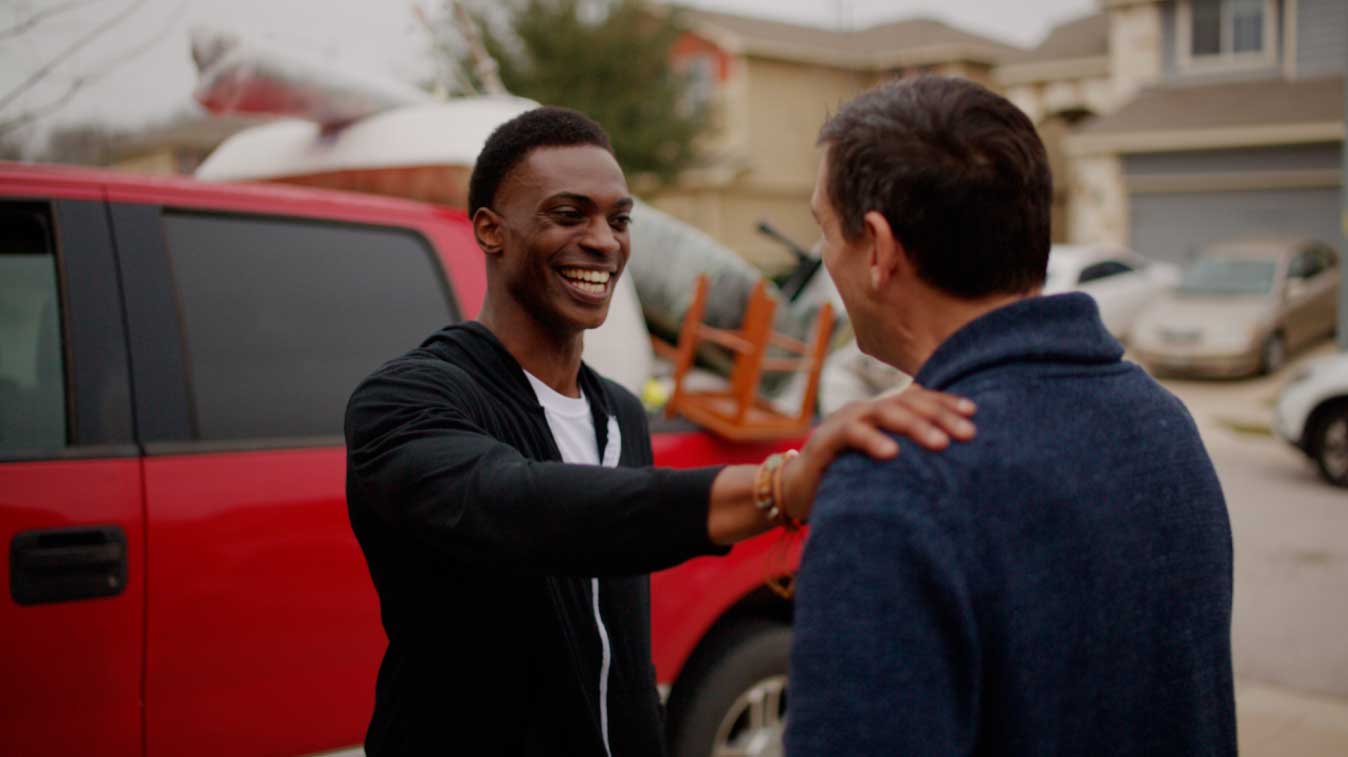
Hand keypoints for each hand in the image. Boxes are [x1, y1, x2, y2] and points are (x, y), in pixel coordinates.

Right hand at [779, 385, 975, 521]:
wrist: (796, 490)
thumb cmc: (847, 476)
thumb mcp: (882, 462)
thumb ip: (908, 453)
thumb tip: (949, 454)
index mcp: (881, 412)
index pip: (918, 399)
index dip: (946, 402)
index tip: (974, 412)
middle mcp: (865, 410)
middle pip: (907, 402)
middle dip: (941, 416)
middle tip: (968, 434)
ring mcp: (844, 421)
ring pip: (884, 413)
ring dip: (915, 427)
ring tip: (942, 444)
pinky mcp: (824, 440)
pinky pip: (852, 434)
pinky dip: (873, 441)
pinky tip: (893, 454)